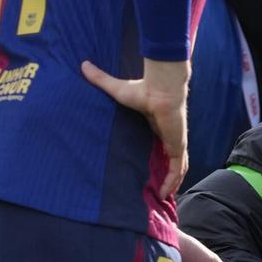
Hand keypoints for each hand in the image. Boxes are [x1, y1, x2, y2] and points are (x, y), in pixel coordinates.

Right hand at [83, 57, 190, 197]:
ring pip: (177, 167)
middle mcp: (168, 134)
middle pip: (172, 159)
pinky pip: (177, 168)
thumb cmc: (142, 89)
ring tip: (163, 197)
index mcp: (158, 124)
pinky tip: (165, 193)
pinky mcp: (177, 145)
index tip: (152, 166)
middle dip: (168, 174)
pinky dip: (172, 181)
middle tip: (159, 189)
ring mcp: (175, 141)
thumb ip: (100, 79)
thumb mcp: (117, 89)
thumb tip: (83, 64)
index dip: (159, 155)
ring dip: (172, 181)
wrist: (161, 89)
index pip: (161, 143)